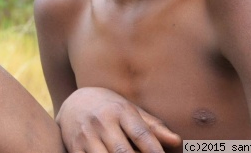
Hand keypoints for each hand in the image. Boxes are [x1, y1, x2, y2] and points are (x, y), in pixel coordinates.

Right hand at [56, 87, 180, 152]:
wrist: (74, 102)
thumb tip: (176, 141)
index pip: (141, 134)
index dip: (155, 151)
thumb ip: (153, 127)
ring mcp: (86, 135)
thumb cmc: (109, 108)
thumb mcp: (130, 111)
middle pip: (124, 152)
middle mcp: (102, 121)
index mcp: (120, 110)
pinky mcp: (75, 147)